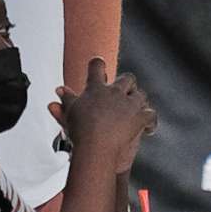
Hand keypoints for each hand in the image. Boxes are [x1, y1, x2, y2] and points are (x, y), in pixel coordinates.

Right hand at [60, 57, 155, 173]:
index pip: (97, 67)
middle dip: (126, 83)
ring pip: (140, 95)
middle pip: (127, 78)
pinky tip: (148, 129)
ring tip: (134, 109)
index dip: (98, 64)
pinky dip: (150, 122)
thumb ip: (65, 100)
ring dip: (138, 101)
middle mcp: (115, 92)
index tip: (99, 64)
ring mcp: (130, 104)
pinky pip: (150, 115)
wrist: (96, 148)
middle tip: (122, 90)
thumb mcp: (69, 114)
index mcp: (96, 89)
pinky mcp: (141, 117)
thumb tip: (59, 90)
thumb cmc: (80, 131)